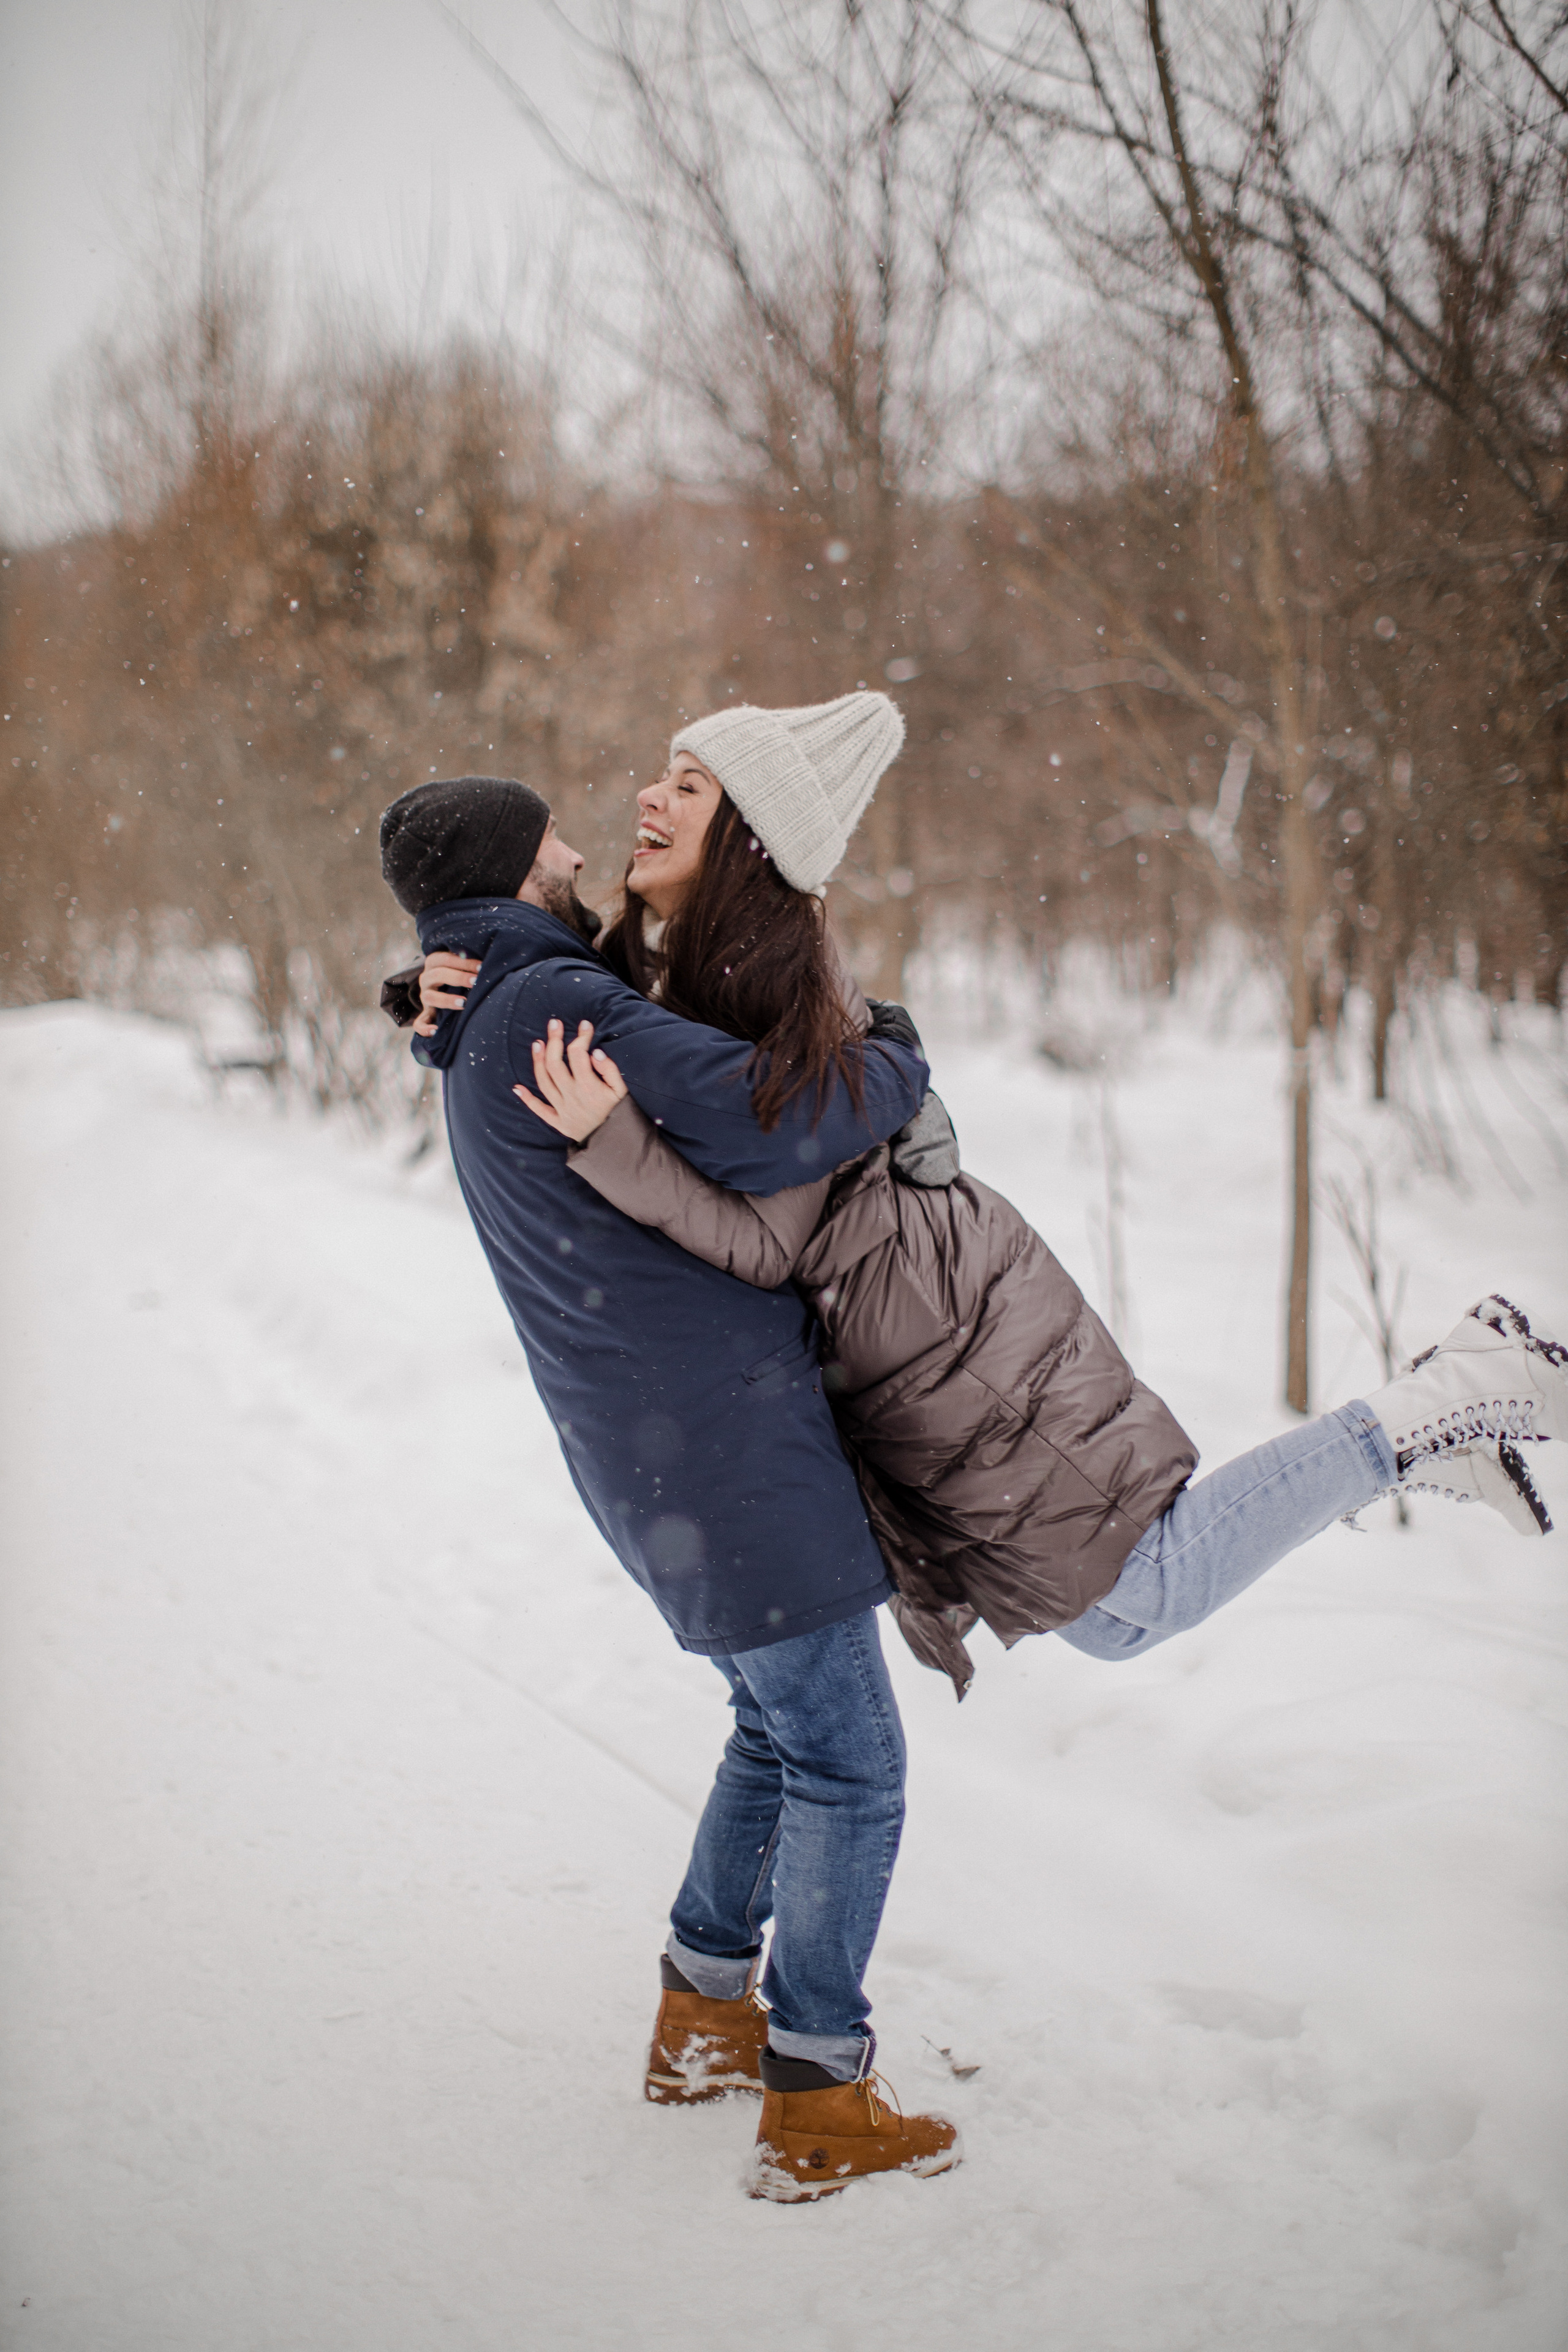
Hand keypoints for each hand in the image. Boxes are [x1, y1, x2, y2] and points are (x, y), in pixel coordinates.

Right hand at [413, 951, 480, 1036]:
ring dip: (446, 1000)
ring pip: (429, 997)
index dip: (463, 963)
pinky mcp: (426, 1014)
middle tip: (475, 981)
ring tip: (463, 1003)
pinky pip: (419, 1023)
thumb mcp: (460, 964)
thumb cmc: (459, 972)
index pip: (446, 959)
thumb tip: (489, 961)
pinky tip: (435, 1030)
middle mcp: (426, 978)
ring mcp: (425, 996)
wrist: (442, 987)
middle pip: (437, 975)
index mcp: (434, 963)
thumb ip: (468, 962)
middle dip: (458, 977)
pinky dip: (424, 1028)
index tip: (481, 967)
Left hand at [514, 1018, 628, 1141]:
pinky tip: (516, 1087)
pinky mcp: (558, 1122)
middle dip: (554, 1040)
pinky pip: (539, 1110)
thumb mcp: (623, 1091)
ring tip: (537, 1043)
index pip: (578, 1054)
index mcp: (589, 1087)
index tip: (584, 1025)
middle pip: (555, 1063)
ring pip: (543, 1081)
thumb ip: (610, 1070)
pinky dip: (527, 1099)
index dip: (581, 1036)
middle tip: (554, 1023)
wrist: (617, 1144)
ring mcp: (562, 1109)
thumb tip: (595, 1052)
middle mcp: (572, 1096)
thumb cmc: (621, 1113)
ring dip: (538, 1061)